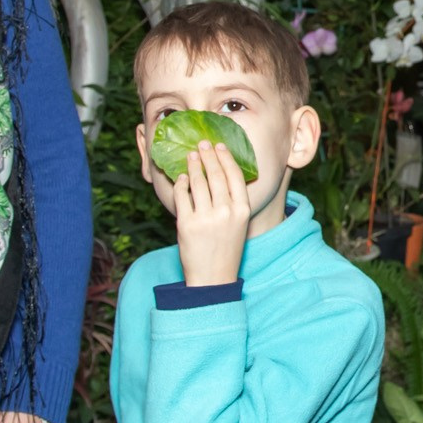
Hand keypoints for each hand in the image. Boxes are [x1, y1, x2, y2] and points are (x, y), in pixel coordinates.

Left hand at [174, 142, 248, 285]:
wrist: (212, 278)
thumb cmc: (226, 250)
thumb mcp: (239, 224)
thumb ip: (233, 202)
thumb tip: (220, 174)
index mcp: (242, 210)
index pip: (234, 175)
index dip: (225, 157)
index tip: (219, 146)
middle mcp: (226, 212)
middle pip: (215, 174)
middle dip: (208, 155)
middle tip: (202, 144)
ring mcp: (205, 218)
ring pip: (197, 182)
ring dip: (193, 165)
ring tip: (191, 156)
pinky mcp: (187, 224)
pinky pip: (182, 195)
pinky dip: (181, 184)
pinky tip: (181, 178)